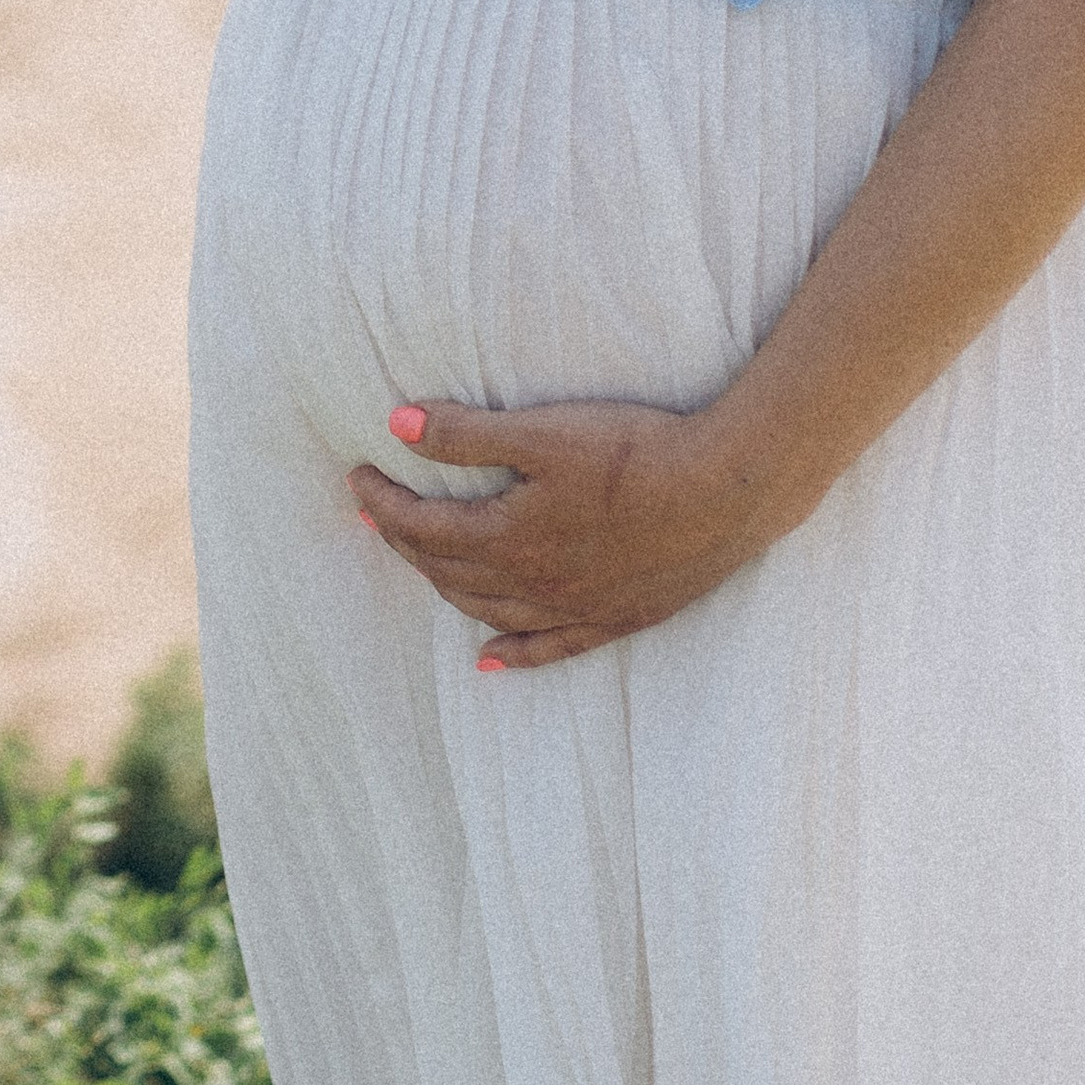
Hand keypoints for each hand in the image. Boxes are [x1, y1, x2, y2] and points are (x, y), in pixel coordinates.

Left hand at [348, 391, 777, 671]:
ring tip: (418, 562)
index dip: (381, 503)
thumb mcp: (544, 432)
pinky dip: (510, 655)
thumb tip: (396, 423)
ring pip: (484, 608)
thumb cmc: (635, 453)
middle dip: (402, 540)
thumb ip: (467, 434)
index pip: (421, 526)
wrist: (726, 492)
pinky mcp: (613, 618)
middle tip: (375, 511)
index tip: (357, 476)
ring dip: (442, 586)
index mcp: (507, 536)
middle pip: (444, 570)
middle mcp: (531, 584)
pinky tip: (487, 660)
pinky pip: (546, 648)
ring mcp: (573, 608)